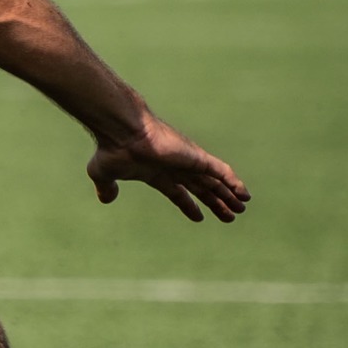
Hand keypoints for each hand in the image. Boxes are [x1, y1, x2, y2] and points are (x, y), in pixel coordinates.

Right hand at [87, 115, 249, 223]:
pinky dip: (234, 182)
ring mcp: (187, 162)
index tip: (199, 216)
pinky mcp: (197, 157)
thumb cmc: (112, 150)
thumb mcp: (104, 174)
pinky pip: (222, 171)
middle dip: (215, 201)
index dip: (189, 204)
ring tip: (241, 208)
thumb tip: (105, 198)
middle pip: (201, 187)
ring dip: (228, 195)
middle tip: (230, 215)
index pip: (178, 191)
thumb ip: (107, 187)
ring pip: (214, 181)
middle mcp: (175, 167)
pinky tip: (244, 194)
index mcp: (156, 173)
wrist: (122, 132)